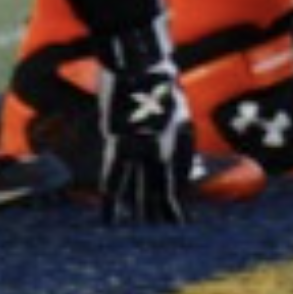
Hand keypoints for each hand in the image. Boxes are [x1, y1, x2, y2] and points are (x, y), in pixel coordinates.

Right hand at [96, 26, 192, 223]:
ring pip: (140, 189)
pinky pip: (114, 179)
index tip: (180, 213)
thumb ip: (170, 116)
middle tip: (166, 231)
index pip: (182, 173)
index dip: (180, 194)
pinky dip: (110, 201)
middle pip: (163, 187)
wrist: (139, 60)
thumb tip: (172, 120)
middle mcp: (165, 145)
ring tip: (142, 234)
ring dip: (139, 212)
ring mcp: (142, 147)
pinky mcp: (119, 145)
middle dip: (163, 211)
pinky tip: (110, 218)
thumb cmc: (155, 72)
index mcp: (181, 133)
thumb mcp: (171, 95)